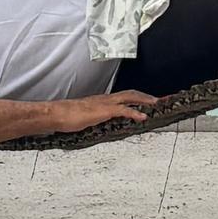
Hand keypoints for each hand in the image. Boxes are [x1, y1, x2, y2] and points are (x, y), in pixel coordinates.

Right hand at [38, 89, 154, 133]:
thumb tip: (96, 125)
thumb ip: (93, 119)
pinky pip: (123, 110)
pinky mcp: (104, 111)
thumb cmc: (67, 116)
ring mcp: (105, 103)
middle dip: (145, 96)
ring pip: (129, 97)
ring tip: (156, 103)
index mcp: (101, 101)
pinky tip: (143, 117)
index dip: (136, 97)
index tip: (146, 100)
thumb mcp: (84, 118)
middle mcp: (105, 99)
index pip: (123, 96)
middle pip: (130, 93)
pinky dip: (135, 112)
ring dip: (144, 100)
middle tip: (159, 100)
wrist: (57, 114)